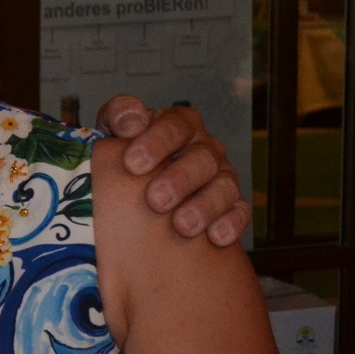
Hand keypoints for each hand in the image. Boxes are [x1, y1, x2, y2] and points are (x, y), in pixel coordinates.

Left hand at [96, 94, 249, 245]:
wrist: (134, 189)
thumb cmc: (127, 155)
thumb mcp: (114, 129)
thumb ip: (119, 116)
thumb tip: (130, 121)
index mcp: (178, 124)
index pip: (174, 125)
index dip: (155, 142)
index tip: (132, 163)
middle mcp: (204, 147)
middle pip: (202, 158)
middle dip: (179, 179)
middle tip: (155, 201)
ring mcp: (222, 175)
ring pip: (224, 186)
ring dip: (204, 206)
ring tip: (181, 226)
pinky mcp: (233, 204)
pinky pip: (240, 212)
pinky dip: (230, 223)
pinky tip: (214, 237)